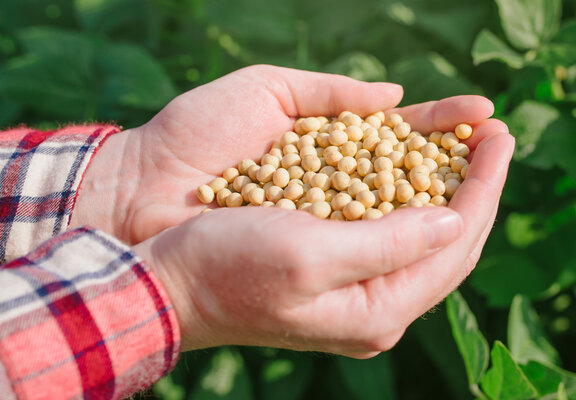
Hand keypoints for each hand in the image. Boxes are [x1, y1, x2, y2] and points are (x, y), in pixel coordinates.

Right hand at [130, 73, 512, 354]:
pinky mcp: (335, 271)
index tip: (499, 138)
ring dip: (445, 187)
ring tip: (465, 144)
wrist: (173, 282)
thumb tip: (453, 222)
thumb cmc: (228, 268)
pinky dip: (408, 195)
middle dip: (474, 187)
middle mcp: (373, 307)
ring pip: (421, 235)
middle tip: (493, 134)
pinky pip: (390, 231)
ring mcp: (355, 291)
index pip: (454, 248)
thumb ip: (388, 244)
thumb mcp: (309, 254)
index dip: (483, 190)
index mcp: (375, 312)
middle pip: (446, 244)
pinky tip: (416, 166)